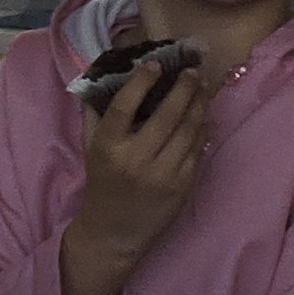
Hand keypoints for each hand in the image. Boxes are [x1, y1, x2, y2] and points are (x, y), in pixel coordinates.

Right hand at [59, 58, 211, 294]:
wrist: (115, 230)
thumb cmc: (103, 182)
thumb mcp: (90, 148)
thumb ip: (95, 113)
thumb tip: (103, 75)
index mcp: (109, 146)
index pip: (125, 106)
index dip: (141, 82)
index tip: (155, 64)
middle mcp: (136, 159)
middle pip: (167, 114)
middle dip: (184, 87)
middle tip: (193, 71)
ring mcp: (163, 174)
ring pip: (188, 130)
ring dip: (198, 104)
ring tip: (202, 87)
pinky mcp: (182, 186)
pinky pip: (197, 150)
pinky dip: (202, 129)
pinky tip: (202, 116)